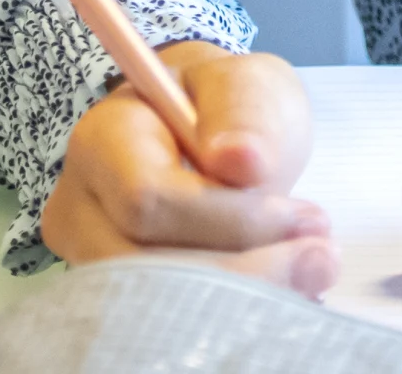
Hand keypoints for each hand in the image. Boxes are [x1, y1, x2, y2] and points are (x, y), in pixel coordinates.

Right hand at [42, 44, 337, 290]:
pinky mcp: (123, 297)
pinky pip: (173, 319)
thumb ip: (243, 112)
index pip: (147, 198)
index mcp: (102, 140)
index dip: (228, 218)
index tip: (302, 216)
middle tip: (320, 257)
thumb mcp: (245, 83)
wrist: (211, 134)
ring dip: (243, 295)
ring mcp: (93, 260)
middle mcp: (81, 209)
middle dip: (243, 270)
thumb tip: (240, 161)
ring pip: (161, 306)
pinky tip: (280, 286)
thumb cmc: (224, 104)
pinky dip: (232, 309)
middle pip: (147, 269)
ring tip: (309, 268)